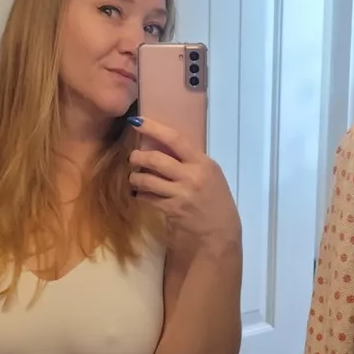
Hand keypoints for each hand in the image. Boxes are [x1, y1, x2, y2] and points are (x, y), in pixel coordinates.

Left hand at [127, 117, 240, 249]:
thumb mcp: (210, 174)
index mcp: (202, 163)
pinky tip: (140, 193)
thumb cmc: (215, 199)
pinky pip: (149, 198)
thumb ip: (190, 161)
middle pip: (156, 159)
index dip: (154, 129)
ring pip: (148, 180)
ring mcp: (181, 194)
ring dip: (136, 178)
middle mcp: (192, 176)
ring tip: (134, 178)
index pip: (176, 139)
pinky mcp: (172, 210)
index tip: (137, 122)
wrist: (220, 231)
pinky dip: (141, 194)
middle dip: (138, 157)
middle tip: (133, 158)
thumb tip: (163, 147)